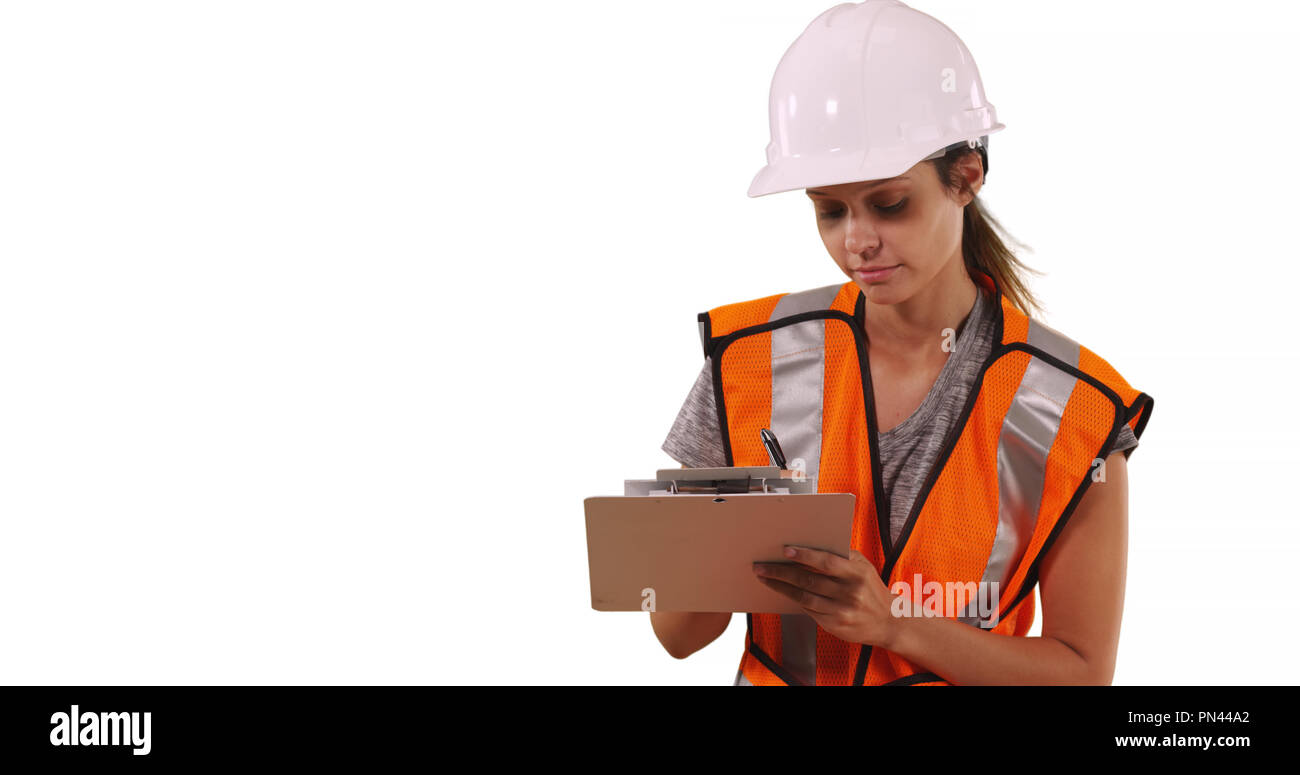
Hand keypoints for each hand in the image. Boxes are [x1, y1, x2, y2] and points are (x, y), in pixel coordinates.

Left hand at [752, 545, 902, 647]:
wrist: (890, 621)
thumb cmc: (872, 589)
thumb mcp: (863, 567)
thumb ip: (841, 556)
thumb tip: (809, 545)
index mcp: (857, 574)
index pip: (827, 562)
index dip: (805, 555)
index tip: (785, 550)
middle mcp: (850, 593)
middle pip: (809, 580)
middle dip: (781, 572)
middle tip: (762, 566)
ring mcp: (841, 611)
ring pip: (804, 597)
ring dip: (781, 587)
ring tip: (765, 578)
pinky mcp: (834, 625)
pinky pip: (808, 610)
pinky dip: (794, 599)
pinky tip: (783, 591)